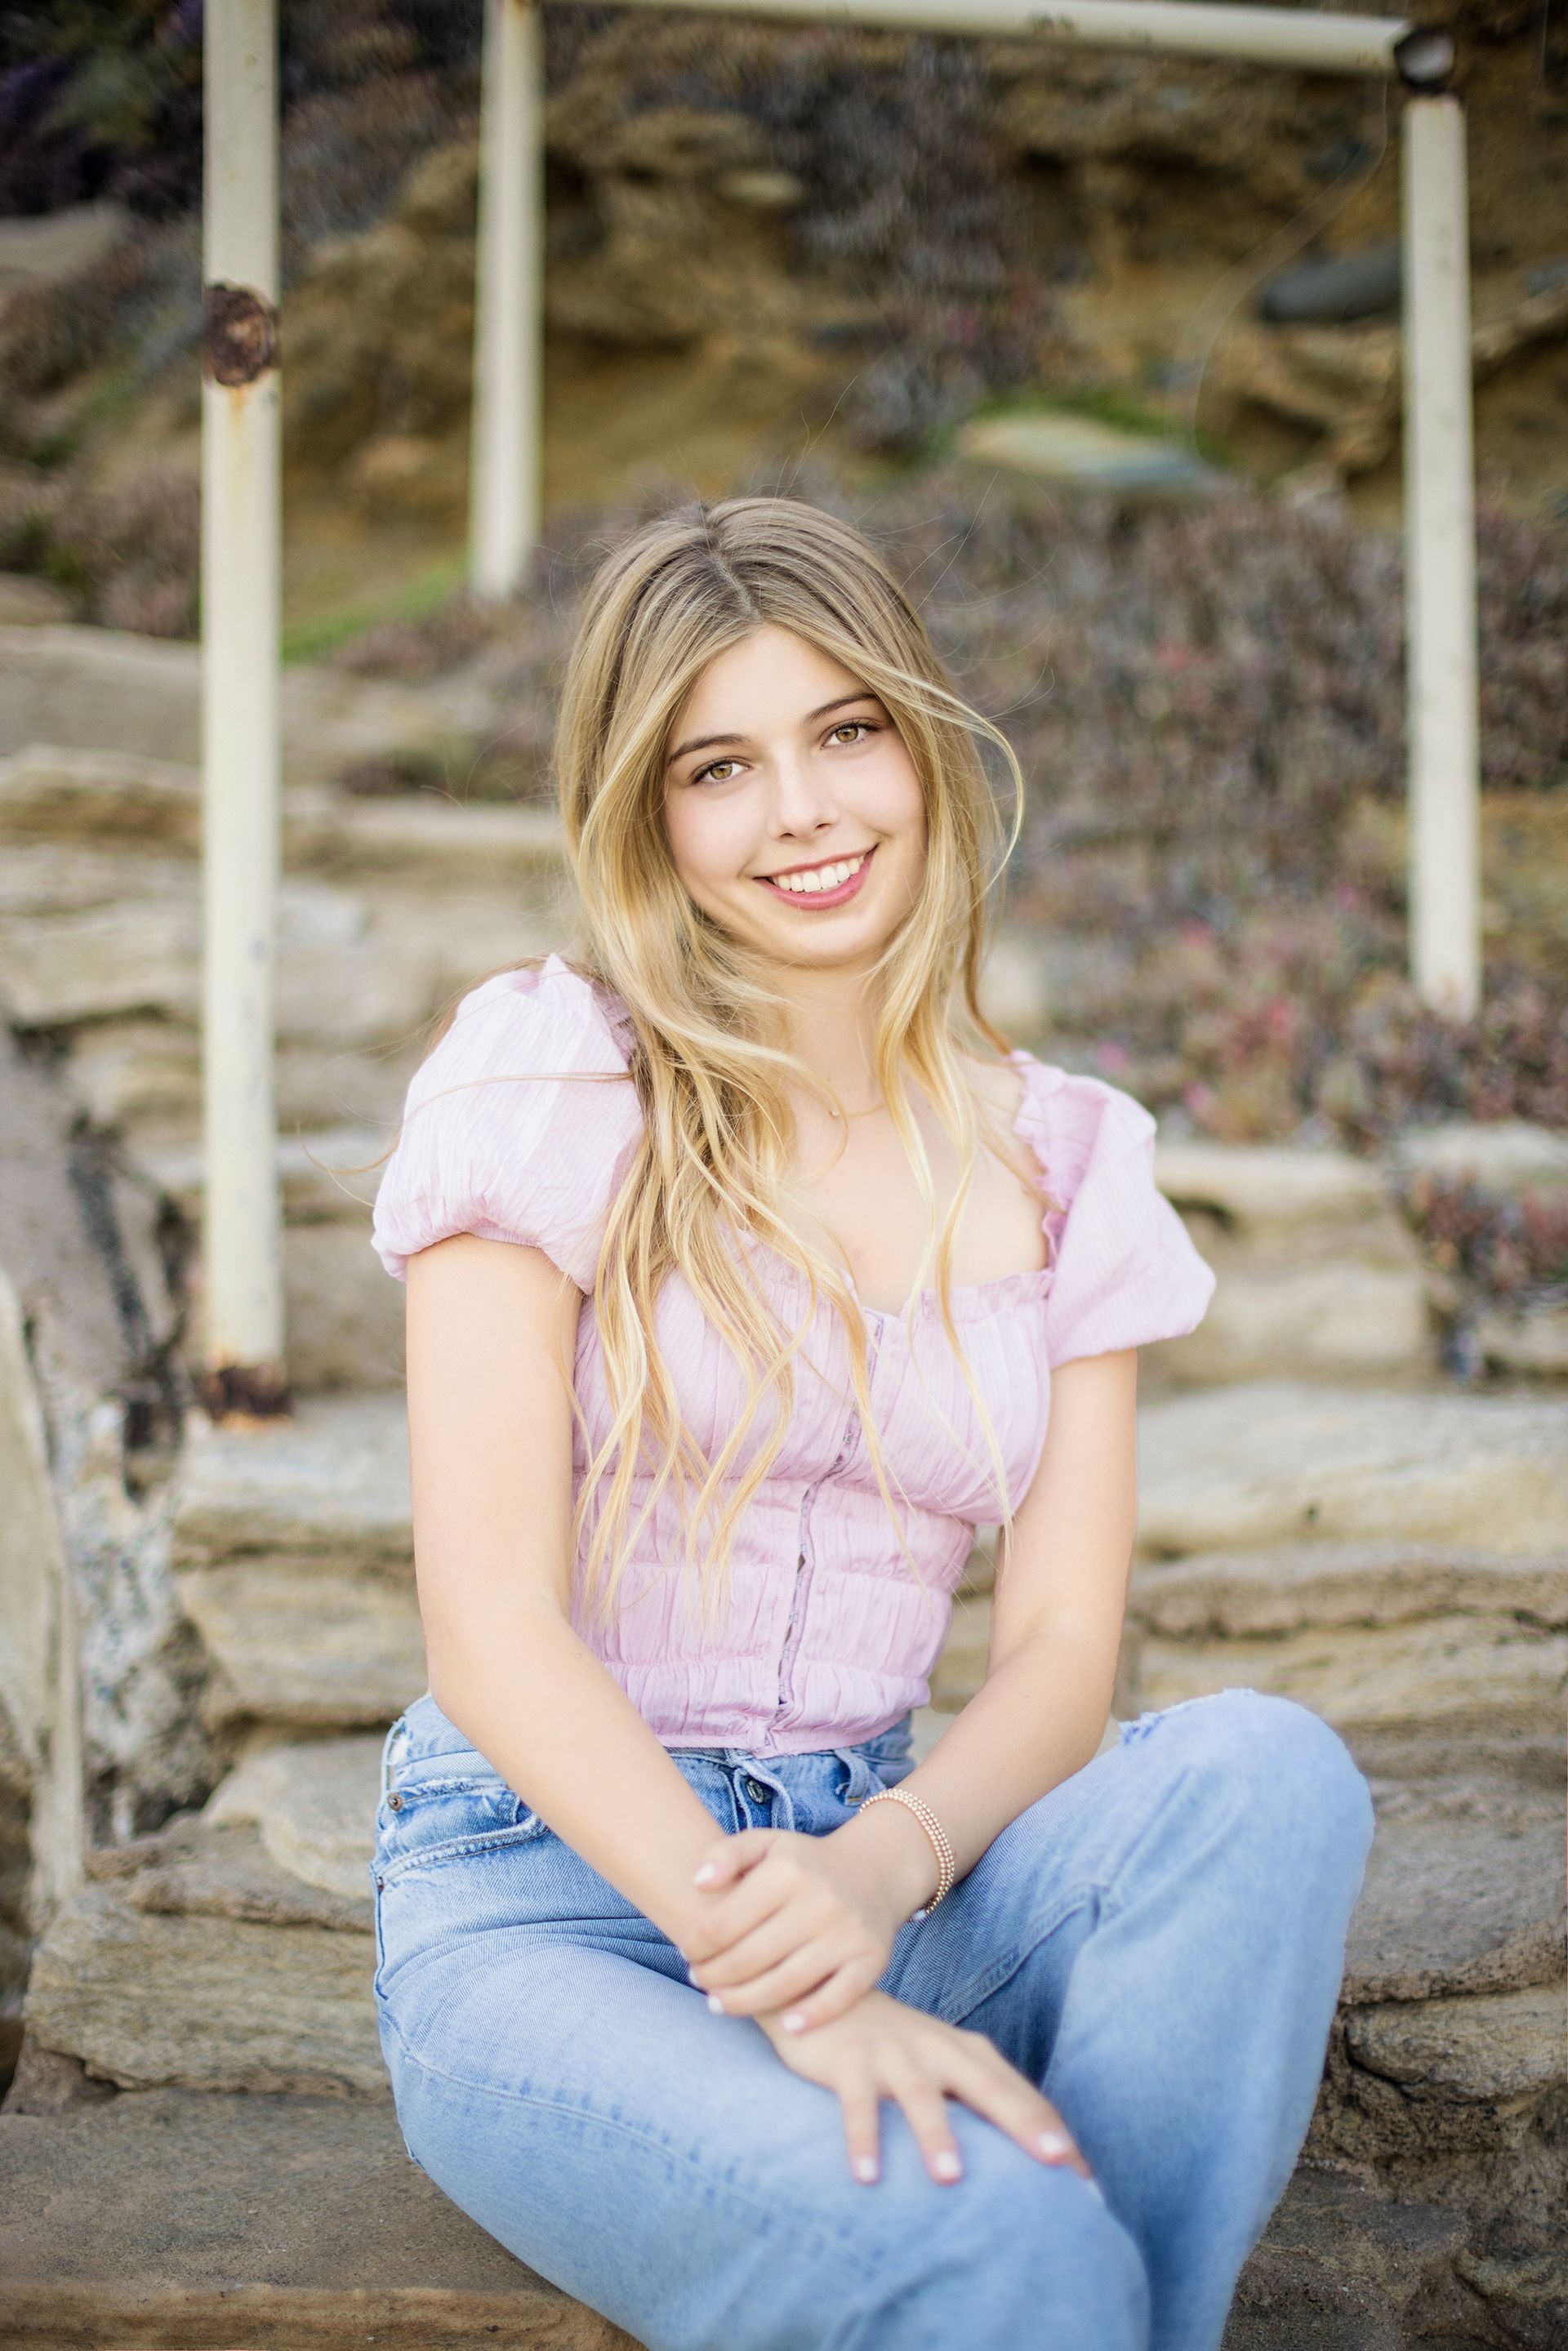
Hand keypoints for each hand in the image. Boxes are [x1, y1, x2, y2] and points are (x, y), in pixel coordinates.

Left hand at [683, 1815, 930, 2030]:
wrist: (874, 1872)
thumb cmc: (804, 1864)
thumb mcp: (766, 1843)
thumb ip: (725, 1853)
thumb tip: (698, 1883)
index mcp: (787, 1871)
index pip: (725, 1922)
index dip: (697, 1945)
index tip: (687, 1952)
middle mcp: (820, 1901)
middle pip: (750, 1958)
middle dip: (714, 1976)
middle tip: (699, 1980)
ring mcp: (847, 1933)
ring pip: (786, 1983)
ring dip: (745, 2002)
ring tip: (719, 2004)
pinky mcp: (871, 1959)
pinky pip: (839, 1996)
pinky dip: (812, 2015)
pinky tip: (786, 2026)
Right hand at [757, 1990, 1095, 2189]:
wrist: (826, 1992)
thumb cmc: (895, 2044)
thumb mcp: (943, 2064)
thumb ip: (981, 2098)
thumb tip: (1031, 2156)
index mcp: (967, 2051)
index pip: (1019, 2094)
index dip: (1053, 2131)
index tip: (1086, 2178)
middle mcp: (937, 2049)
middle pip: (987, 2086)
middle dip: (1023, 2122)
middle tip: (1057, 2160)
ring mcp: (893, 2053)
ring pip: (920, 2096)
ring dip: (936, 2134)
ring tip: (951, 2177)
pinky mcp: (850, 2061)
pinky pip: (858, 2104)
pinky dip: (864, 2137)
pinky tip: (868, 2176)